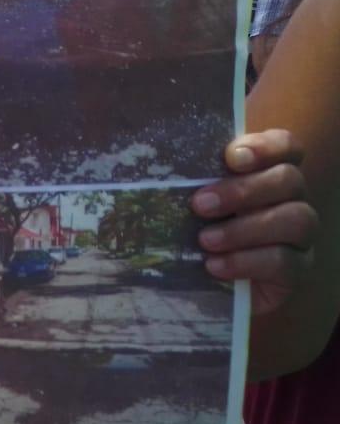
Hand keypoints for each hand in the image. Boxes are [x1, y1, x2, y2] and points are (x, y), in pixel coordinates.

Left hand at [193, 130, 316, 316]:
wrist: (196, 285)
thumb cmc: (186, 230)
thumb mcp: (179, 197)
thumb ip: (175, 170)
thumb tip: (126, 138)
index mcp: (266, 172)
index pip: (286, 146)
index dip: (267, 147)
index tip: (231, 157)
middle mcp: (290, 199)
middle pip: (290, 180)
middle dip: (243, 190)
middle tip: (199, 204)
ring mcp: (298, 236)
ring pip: (298, 220)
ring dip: (247, 228)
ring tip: (205, 240)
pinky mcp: (295, 271)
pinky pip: (286, 262)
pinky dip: (247, 262)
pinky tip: (214, 265)